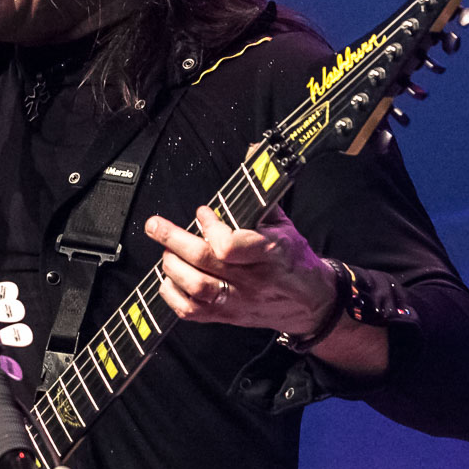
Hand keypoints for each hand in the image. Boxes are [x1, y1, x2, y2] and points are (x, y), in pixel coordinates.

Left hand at [145, 204, 337, 337]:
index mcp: (270, 252)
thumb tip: (253, 152)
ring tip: (166, 251)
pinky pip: (192, 312)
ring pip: (196, 288)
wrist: (312, 303)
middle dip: (173, 240)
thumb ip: (261, 195)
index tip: (203, 212)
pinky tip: (168, 279)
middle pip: (205, 261)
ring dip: (172, 267)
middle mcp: (253, 279)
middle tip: (155, 226)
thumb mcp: (285, 225)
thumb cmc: (294, 261)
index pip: (231, 245)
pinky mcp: (228, 316)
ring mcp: (239, 300)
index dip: (211, 228)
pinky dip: (173, 295)